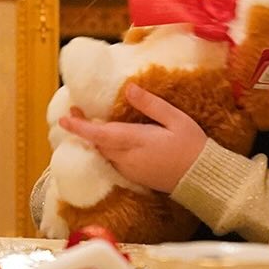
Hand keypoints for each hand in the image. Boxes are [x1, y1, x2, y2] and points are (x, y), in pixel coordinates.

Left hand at [59, 84, 205, 192]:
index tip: (63, 118)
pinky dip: (106, 148)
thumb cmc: (193, 147)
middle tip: (74, 109)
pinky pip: (113, 161)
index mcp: (136, 142)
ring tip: (87, 121)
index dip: (80, 127)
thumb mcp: (176, 120)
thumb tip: (128, 88)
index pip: (100, 135)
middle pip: (98, 144)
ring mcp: (130, 170)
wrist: (205, 180)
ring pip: (104, 153)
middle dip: (83, 128)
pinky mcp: (135, 177)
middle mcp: (128, 158)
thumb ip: (151, 105)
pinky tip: (108, 139)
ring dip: (94, 139)